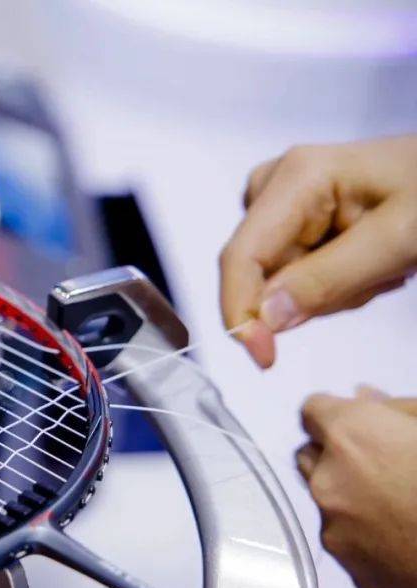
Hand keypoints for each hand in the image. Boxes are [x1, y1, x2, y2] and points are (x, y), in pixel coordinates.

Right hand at [220, 135, 416, 367]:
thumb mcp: (398, 240)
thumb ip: (328, 280)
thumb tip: (264, 318)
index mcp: (296, 177)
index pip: (241, 257)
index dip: (241, 312)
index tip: (264, 358)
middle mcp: (274, 185)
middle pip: (261, 273)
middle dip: (312, 295)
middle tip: (377, 278)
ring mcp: (280, 203)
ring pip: (278, 281)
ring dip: (330, 291)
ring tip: (381, 266)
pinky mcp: (291, 220)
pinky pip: (294, 275)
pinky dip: (333, 283)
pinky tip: (369, 262)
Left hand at [296, 388, 416, 587]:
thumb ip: (396, 409)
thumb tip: (365, 398)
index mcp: (351, 437)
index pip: (314, 411)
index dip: (337, 415)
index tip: (358, 424)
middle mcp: (329, 481)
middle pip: (310, 456)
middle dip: (335, 456)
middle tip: (382, 464)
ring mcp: (335, 529)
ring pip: (328, 503)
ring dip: (352, 498)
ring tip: (403, 506)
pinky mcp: (351, 570)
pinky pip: (348, 542)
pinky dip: (367, 537)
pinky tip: (406, 538)